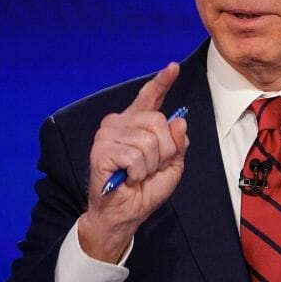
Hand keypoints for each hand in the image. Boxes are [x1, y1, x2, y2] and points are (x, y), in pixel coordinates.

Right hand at [76, 62, 188, 261]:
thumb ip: (178, 143)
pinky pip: (135, 155)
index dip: (162, 82)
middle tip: (151, 168)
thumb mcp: (172, 165)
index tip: (173, 67)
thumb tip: (179, 121)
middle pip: (158, 122)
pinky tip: (128, 177)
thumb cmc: (144, 190)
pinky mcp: (101, 150)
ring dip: (150, 165)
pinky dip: (138, 171)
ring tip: (138, 174)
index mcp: (137, 124)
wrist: (124, 214)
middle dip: (164, 150)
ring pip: (148, 141)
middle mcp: (120, 123)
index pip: (150, 98)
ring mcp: (108, 135)